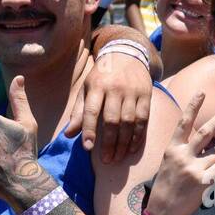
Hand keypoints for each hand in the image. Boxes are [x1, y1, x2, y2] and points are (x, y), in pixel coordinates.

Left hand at [63, 48, 151, 163]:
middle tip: (106, 160)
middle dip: (108, 143)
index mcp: (96, 86)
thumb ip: (78, 111)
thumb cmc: (102, 76)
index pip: (91, 110)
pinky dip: (137, 136)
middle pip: (112, 119)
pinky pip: (143, 119)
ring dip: (123, 143)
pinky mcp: (146, 95)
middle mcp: (115, 88)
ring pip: (129, 122)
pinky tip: (132, 148)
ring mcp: (132, 92)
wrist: (127, 54)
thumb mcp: (86, 88)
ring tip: (118, 158)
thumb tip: (69, 134)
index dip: (89, 130)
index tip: (88, 148)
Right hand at [144, 92, 214, 214]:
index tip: (200, 92)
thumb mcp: (172, 161)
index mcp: (172, 148)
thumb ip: (190, 148)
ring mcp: (193, 168)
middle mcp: (182, 156)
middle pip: (205, 132)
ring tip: (203, 169)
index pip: (184, 123)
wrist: (163, 210)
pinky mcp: (203, 181)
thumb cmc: (169, 183)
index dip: (192, 107)